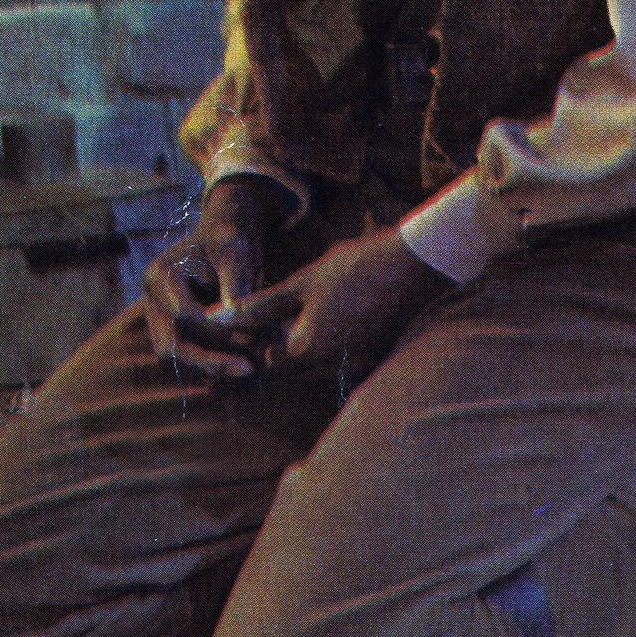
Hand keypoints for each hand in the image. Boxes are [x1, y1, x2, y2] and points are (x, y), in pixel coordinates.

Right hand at [140, 174, 292, 379]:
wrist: (226, 233)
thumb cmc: (231, 236)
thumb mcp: (236, 250)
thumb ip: (233, 280)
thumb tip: (231, 313)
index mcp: (160, 276)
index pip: (183, 316)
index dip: (216, 328)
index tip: (248, 334)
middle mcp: (153, 299)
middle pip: (171, 345)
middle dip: (209, 358)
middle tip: (246, 367)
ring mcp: (161, 315)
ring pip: (180, 354)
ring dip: (211, 363)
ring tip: (247, 367)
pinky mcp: (175, 326)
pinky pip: (189, 351)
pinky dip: (212, 358)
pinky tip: (241, 362)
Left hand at [249, 227, 451, 381]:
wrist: (413, 264)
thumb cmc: (356, 268)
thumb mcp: (302, 283)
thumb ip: (261, 306)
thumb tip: (222, 318)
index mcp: (310, 351)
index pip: (265, 365)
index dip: (250, 348)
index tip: (242, 331)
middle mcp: (333, 368)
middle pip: (291, 371)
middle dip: (274, 352)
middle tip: (263, 327)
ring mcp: (358, 365)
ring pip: (316, 369)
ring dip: (301, 352)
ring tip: (292, 323)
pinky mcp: (376, 356)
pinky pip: (341, 363)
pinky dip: (327, 349)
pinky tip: (327, 322)